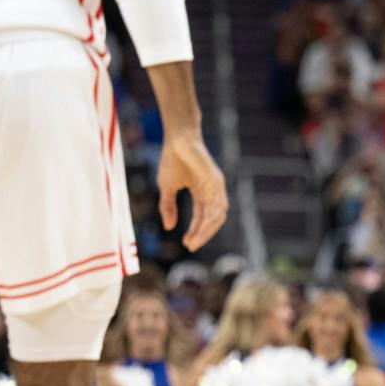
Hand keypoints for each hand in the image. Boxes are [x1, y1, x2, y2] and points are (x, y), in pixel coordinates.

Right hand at [157, 132, 228, 251]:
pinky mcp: (216, 180)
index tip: (186, 244)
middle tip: (191, 246)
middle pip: (212, 219)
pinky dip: (211, 217)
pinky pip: (218, 203)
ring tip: (194, 241)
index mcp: (202, 193)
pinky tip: (201, 227)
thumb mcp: (167, 188)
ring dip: (206, 230)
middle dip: (202, 234)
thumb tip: (168, 227)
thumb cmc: (173, 159)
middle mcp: (212, 191)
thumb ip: (168, 207)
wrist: (178, 139)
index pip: (202, 217)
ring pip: (217, 214)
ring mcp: (216, 186)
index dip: (195, 231)